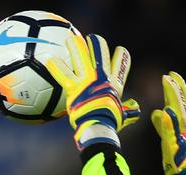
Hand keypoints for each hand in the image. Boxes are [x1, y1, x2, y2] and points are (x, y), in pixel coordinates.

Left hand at [45, 33, 136, 149]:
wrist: (99, 125)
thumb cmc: (110, 121)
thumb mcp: (123, 114)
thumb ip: (129, 109)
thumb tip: (136, 107)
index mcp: (114, 82)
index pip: (122, 62)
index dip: (121, 55)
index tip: (119, 51)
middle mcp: (101, 76)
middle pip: (101, 51)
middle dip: (97, 42)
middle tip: (92, 39)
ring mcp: (87, 79)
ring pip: (81, 55)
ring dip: (75, 45)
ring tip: (70, 38)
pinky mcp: (74, 86)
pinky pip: (63, 73)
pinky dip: (55, 66)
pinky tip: (49, 59)